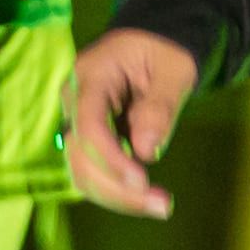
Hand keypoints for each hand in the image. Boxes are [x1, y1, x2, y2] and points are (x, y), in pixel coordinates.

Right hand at [64, 26, 197, 219]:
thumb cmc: (164, 51)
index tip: (142, 181)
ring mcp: (77, 122)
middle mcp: (74, 101)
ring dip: (117, 197)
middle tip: (163, 205)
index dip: (111, 159)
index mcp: (91, 76)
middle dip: (117, 189)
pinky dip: (117, 190)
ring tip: (161, 206)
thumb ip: (159, 107)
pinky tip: (147, 198)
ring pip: (82, 172)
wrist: (152, 43)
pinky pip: (93, 172)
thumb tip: (146, 151)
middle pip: (80, 157)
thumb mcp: (174, 70)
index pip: (89, 125)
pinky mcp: (88, 140)